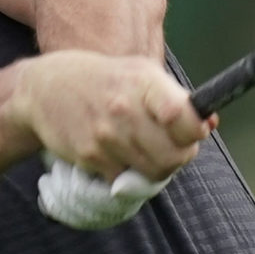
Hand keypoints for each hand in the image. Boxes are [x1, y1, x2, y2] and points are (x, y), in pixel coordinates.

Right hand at [6, 51, 205, 183]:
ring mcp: (106, 134)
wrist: (43, 88)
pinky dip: (126, 174)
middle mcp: (125, 108)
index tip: (194, 132)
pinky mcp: (89, 155)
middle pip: (173, 155)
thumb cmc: (102, 80)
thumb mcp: (140, 73)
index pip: (182, 117)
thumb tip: (211, 123)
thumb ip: (175, 99)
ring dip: (154, 168)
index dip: (195, 132)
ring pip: (151, 173)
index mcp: (144, 82)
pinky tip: (118, 153)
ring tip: (144, 149)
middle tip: (171, 148)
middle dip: (179, 157)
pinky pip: (124, 180)